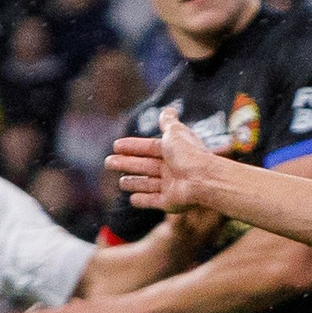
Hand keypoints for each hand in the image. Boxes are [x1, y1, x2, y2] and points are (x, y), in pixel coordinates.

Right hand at [106, 113, 221, 217]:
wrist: (203, 179)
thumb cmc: (188, 155)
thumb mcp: (176, 132)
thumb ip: (169, 122)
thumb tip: (168, 109)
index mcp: (172, 151)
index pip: (148, 148)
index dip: (132, 146)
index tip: (115, 146)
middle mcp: (171, 169)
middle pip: (144, 166)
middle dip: (126, 164)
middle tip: (108, 162)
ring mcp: (170, 187)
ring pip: (147, 184)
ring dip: (134, 183)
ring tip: (120, 182)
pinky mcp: (169, 203)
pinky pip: (153, 201)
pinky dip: (142, 200)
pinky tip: (132, 199)